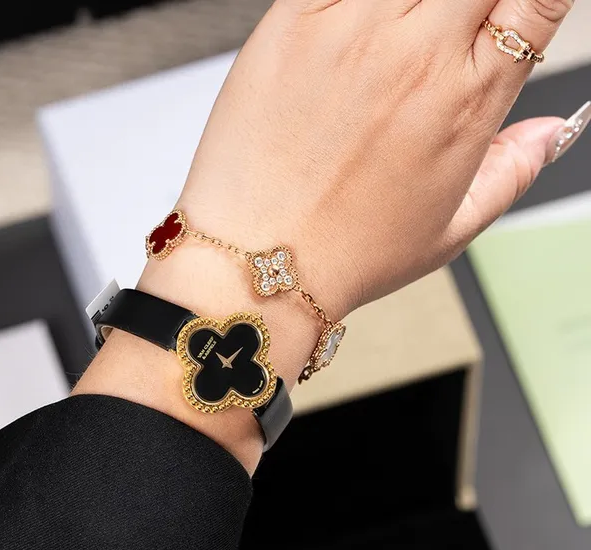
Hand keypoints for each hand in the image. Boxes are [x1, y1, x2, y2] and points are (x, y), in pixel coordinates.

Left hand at [80, 0, 579, 471]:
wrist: (258, 264)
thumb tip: (549, 133)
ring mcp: (351, 31)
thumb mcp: (449, 231)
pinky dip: (351, 0)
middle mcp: (415, 54)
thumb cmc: (343, 256)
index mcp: (465, 100)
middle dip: (470, 4)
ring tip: (391, 47)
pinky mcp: (291, 22)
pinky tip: (352, 34)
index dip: (530, 1)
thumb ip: (511, 172)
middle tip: (440, 38)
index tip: (507, 18)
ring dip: (413, 4)